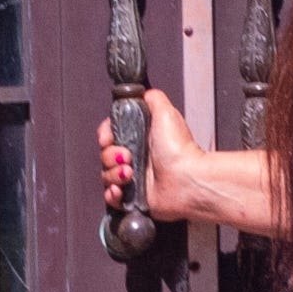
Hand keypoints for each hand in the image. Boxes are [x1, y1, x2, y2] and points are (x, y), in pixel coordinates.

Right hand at [98, 89, 209, 220]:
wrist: (187, 180)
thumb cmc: (179, 150)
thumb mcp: (166, 112)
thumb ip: (151, 98)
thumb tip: (141, 92)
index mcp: (139, 138)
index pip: (108, 135)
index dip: (105, 136)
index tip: (108, 138)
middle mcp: (135, 158)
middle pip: (104, 155)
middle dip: (111, 156)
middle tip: (127, 157)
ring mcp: (133, 179)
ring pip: (106, 176)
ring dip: (114, 174)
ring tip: (130, 174)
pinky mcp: (133, 199)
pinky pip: (111, 197)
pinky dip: (113, 194)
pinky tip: (122, 189)